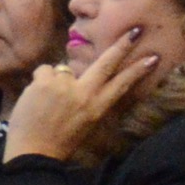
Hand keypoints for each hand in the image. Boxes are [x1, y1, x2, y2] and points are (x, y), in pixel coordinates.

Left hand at [5, 35, 161, 162]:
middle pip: (106, 64)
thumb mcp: (83, 123)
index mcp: (97, 108)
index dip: (138, 70)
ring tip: (47, 102)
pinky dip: (38, 82)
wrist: (32, 152)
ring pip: (63, 69)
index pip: (121, 84)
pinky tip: (36, 98)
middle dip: (122, 46)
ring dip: (55, 81)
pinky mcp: (45, 81)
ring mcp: (65, 86)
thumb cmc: (58, 141)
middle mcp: (84, 94)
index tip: (152, 58)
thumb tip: (80, 76)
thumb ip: (86, 99)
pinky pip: (44, 71)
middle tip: (134, 31)